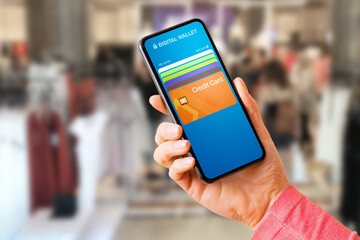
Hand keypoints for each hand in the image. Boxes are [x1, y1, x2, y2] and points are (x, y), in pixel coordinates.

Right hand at [149, 78, 289, 229]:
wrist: (268, 195)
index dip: (165, 107)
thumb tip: (237, 83)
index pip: (179, 117)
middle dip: (164, 128)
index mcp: (204, 134)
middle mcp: (194, 148)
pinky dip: (178, 165)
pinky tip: (191, 161)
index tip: (158, 98)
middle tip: (178, 128)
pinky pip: (174, 172)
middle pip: (164, 134)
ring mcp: (191, 166)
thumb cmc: (262, 164)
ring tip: (186, 145)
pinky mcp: (192, 183)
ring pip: (162, 152)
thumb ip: (248, 108)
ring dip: (168, 146)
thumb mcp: (257, 132)